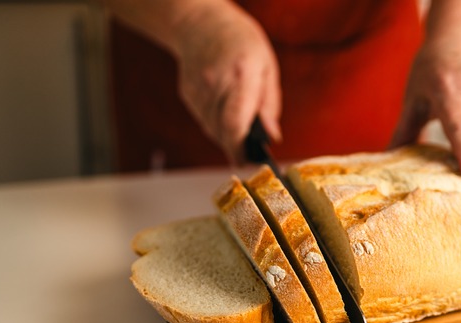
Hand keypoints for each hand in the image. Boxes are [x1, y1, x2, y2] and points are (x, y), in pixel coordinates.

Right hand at [172, 1, 280, 163]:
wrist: (201, 24)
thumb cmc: (240, 42)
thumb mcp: (267, 66)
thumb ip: (270, 104)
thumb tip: (272, 135)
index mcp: (241, 74)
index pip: (236, 122)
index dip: (240, 148)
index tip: (247, 161)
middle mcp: (215, 84)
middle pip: (222, 131)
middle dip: (236, 146)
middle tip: (247, 152)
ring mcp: (197, 90)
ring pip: (212, 130)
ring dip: (227, 135)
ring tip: (239, 125)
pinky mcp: (188, 95)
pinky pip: (204, 121)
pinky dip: (216, 124)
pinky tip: (224, 109)